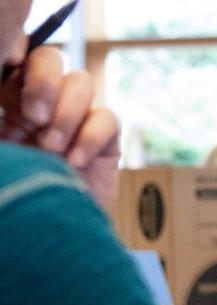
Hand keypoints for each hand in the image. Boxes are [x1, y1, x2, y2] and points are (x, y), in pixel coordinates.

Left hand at [1, 46, 120, 203]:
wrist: (50, 242)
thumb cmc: (13, 199)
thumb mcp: (1, 160)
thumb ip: (0, 125)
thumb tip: (1, 99)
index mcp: (5, 100)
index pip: (16, 57)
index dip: (17, 52)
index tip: (11, 73)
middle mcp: (40, 103)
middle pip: (49, 60)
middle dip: (43, 82)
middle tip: (33, 118)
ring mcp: (75, 120)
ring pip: (81, 82)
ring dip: (66, 113)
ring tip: (51, 149)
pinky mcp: (106, 140)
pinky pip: (107, 117)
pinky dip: (91, 136)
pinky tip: (74, 162)